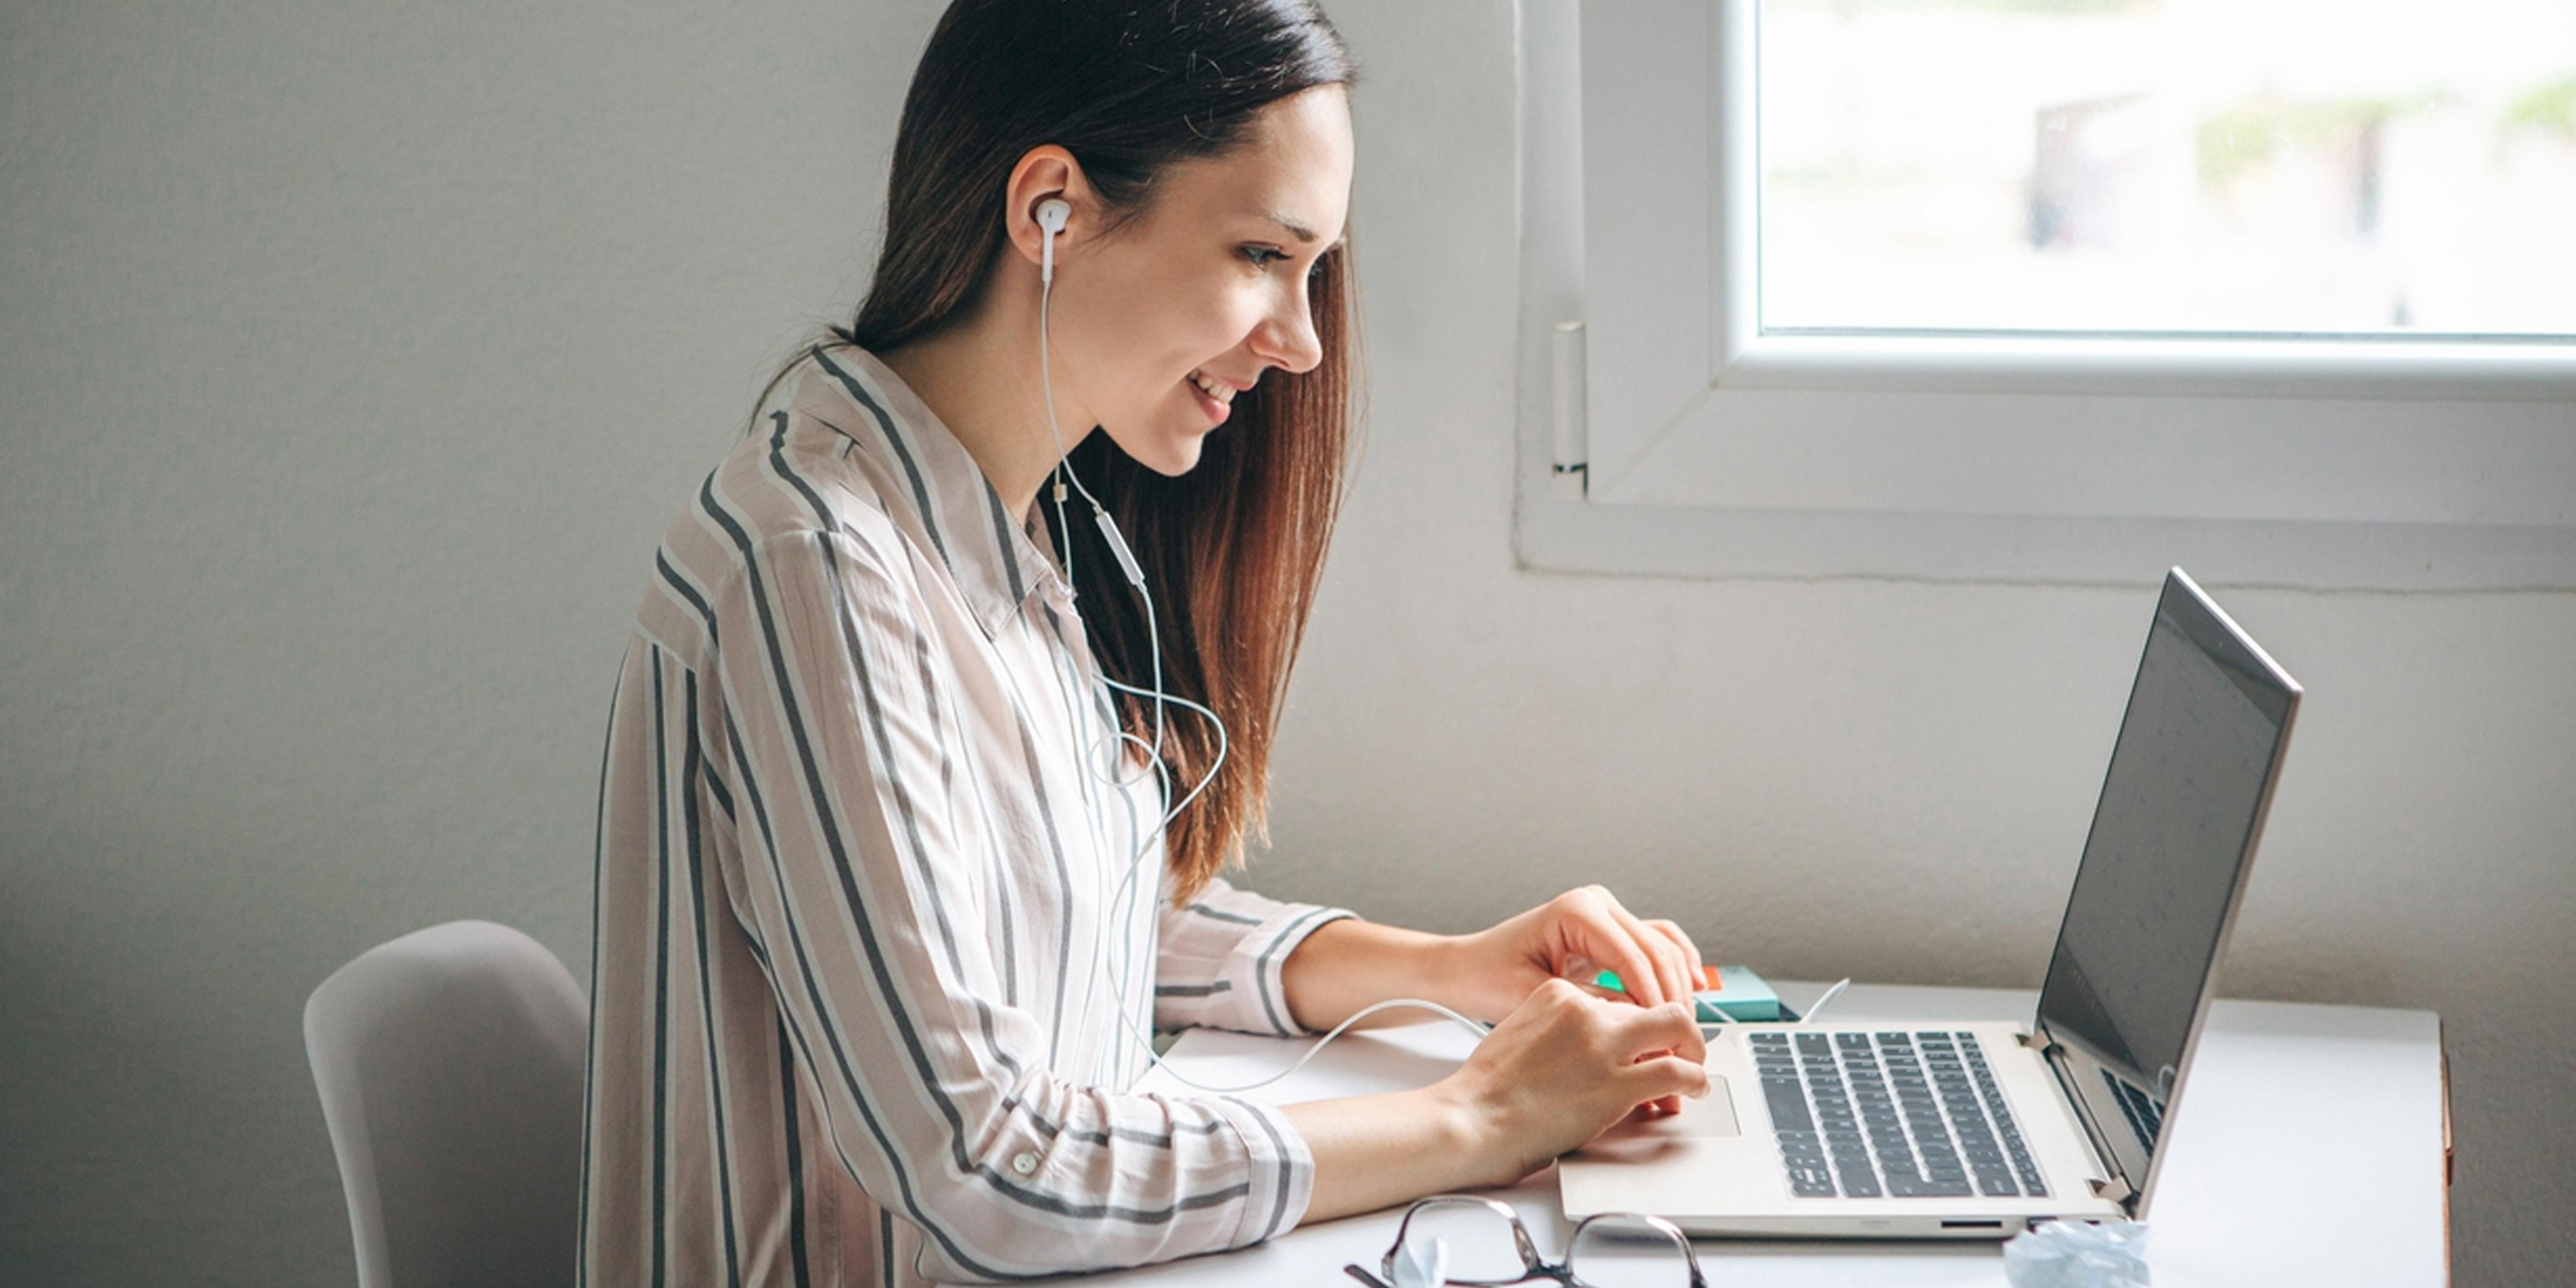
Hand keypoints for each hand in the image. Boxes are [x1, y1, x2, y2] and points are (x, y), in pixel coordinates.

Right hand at [1433, 979, 1710, 1187]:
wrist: (1472, 1119)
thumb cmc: (1486, 1090)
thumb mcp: (1520, 1034)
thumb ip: (1557, 1030)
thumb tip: (1585, 1049)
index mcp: (1558, 993)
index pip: (1618, 997)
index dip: (1638, 1023)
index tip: (1644, 1041)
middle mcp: (1585, 1011)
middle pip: (1652, 1004)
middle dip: (1675, 1028)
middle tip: (1684, 1049)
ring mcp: (1603, 1045)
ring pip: (1677, 1026)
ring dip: (1694, 1049)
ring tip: (1696, 1069)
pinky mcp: (1616, 1083)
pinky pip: (1676, 1071)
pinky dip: (1695, 1079)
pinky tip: (1693, 1089)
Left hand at [1446, 884, 1707, 1018]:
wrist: (1468, 968)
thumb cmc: (1488, 977)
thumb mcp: (1535, 996)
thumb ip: (1589, 1005)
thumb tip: (1636, 1023)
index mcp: (1577, 910)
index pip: (1632, 958)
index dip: (1654, 1001)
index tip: (1666, 1037)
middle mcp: (1596, 903)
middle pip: (1656, 950)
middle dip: (1673, 997)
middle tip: (1684, 1039)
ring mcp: (1607, 914)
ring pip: (1663, 946)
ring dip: (1680, 985)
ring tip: (1687, 1027)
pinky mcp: (1611, 932)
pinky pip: (1657, 943)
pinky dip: (1677, 965)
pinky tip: (1694, 989)